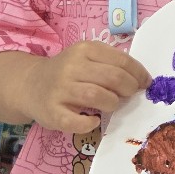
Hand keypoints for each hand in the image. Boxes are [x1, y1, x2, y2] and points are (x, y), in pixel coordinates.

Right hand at [27, 41, 151, 131]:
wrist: (30, 85)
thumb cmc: (67, 72)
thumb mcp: (87, 58)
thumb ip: (111, 63)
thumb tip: (141, 79)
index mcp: (84, 49)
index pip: (122, 60)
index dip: (138, 73)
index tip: (145, 83)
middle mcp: (71, 67)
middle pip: (113, 78)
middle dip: (129, 88)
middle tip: (129, 95)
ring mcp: (60, 90)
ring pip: (98, 96)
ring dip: (112, 103)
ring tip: (111, 105)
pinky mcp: (52, 112)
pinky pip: (77, 122)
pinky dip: (90, 123)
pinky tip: (93, 120)